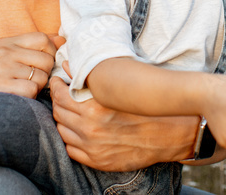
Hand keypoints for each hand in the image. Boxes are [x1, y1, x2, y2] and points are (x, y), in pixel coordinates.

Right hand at [0, 33, 60, 96]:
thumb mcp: (10, 59)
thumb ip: (35, 47)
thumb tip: (62, 39)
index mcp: (6, 42)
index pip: (42, 38)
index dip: (51, 52)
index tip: (46, 64)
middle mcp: (3, 52)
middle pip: (46, 59)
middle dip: (45, 73)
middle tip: (31, 80)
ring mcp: (1, 68)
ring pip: (41, 76)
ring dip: (36, 87)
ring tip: (22, 89)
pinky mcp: (1, 85)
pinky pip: (32, 89)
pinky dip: (29, 97)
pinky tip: (18, 97)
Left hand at [49, 76, 191, 170]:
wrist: (169, 134)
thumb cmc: (146, 106)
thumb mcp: (120, 86)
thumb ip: (89, 77)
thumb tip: (66, 65)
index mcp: (94, 107)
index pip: (60, 95)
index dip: (56, 86)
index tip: (59, 82)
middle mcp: (90, 128)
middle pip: (59, 112)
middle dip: (58, 101)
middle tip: (63, 94)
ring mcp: (92, 147)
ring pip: (62, 131)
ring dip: (63, 120)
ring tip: (71, 112)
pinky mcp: (97, 161)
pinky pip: (70, 149)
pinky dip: (71, 138)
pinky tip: (78, 130)